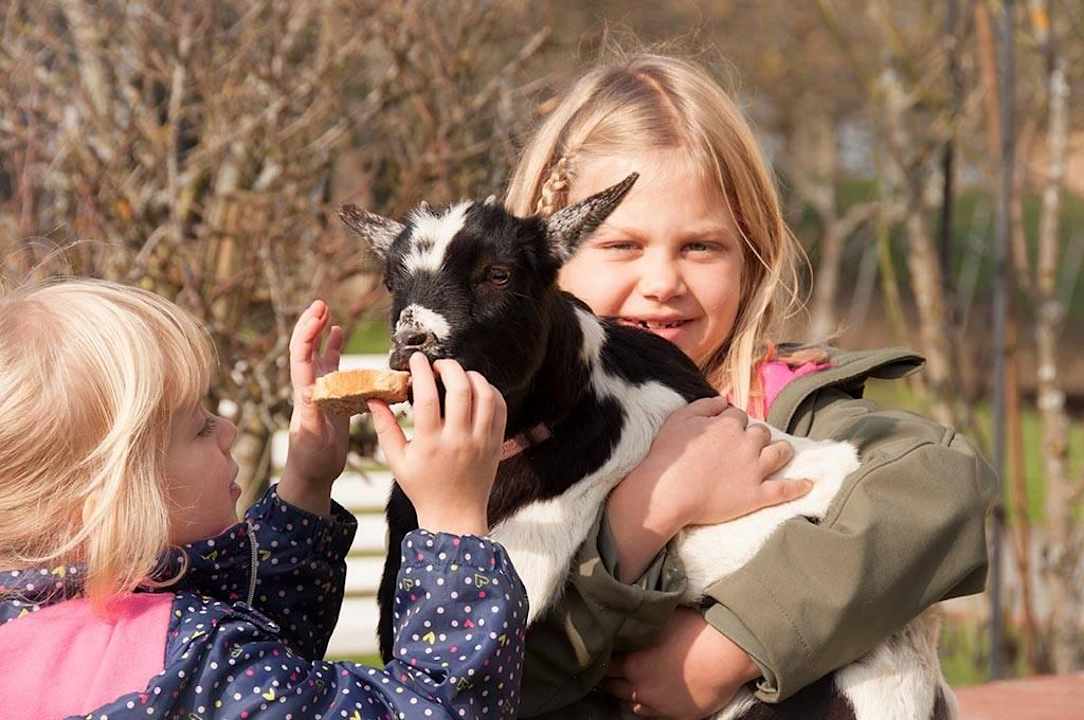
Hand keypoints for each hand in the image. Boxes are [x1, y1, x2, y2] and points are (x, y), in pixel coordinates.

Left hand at [279, 300, 348, 515]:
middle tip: (320, 304)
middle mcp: (310, 388)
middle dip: (311, 325)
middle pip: (306, 349)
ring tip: (325, 311)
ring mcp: (320, 391)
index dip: (308, 334)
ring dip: (320, 332)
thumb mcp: (312, 439)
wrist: (313, 474)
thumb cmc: (312, 460)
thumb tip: (310, 391)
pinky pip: (332, 367)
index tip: (319, 315)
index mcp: (305, 394)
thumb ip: (312, 415)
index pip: (302, 357)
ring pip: (317, 354)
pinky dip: (334, 348)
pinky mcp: (331, 397)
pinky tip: (338, 333)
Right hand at [367, 353, 506, 535]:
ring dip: (472, 376)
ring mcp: (481, 441)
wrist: (455, 515)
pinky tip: (476, 390)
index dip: (422, 371)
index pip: (427, 397)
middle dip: (449, 367)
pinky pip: (499, 408)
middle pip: (460, 389)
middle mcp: (458, 440)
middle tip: (439, 365)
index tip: (417, 359)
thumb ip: (385, 427)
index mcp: (430, 444)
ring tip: (458, 375)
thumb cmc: (422, 487)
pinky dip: (489, 392)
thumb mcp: (397, 460)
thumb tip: (374, 398)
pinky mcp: (495, 443)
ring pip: (484, 395)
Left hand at [602, 608, 759, 718]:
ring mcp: (659, 707)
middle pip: (614, 688)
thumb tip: (631, 620)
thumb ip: (641, 627)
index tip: (601, 653)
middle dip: (611, 679)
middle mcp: (641, 689)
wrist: (726, 656)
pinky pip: (654, 716)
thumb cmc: (695, 632)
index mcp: (632, 665)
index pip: (605, 667)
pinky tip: (649, 699)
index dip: (602, 659)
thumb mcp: (661, 621)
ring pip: (632, 706)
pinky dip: (648, 707)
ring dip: (628, 695)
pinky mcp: (678, 717)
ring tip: (627, 686)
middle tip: (610, 670)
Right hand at [632, 396, 809, 527]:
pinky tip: (808, 484)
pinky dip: (798, 486)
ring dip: (783, 451)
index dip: (734, 423)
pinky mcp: (757, 495)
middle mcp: (747, 443)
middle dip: (758, 435)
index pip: (740, 416)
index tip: (727, 431)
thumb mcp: (679, 419)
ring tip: (784, 452)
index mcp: (729, 425)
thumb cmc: (668, 455)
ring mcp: (755, 470)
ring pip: (779, 453)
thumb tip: (724, 400)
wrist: (669, 492)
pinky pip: (784, 489)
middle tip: (749, 444)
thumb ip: (704, 405)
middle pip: (762, 432)